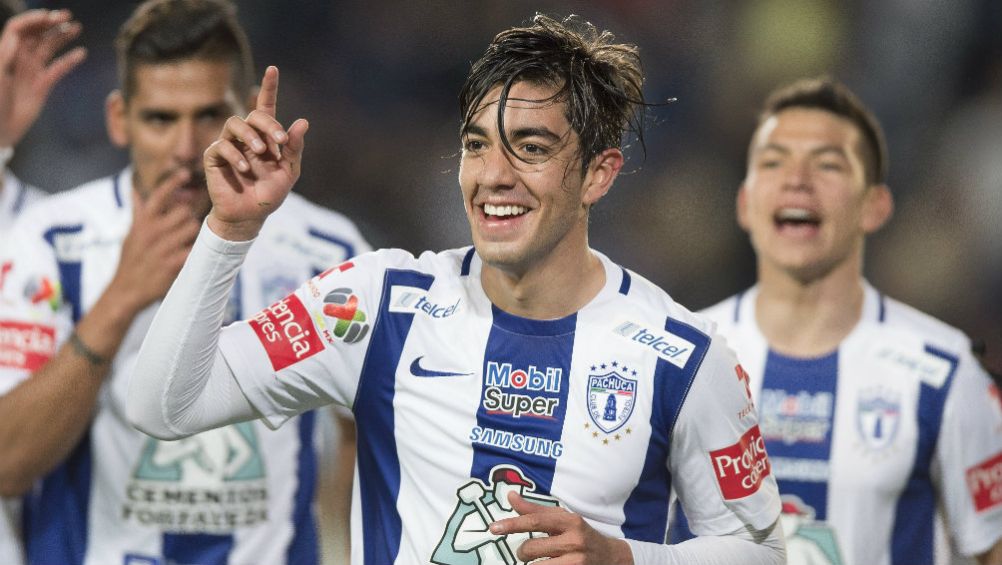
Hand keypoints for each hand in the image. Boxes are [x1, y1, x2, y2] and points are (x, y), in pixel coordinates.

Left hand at [0, 9, 85, 147]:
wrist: (0, 128)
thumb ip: (6, 56)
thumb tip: (18, 36)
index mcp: (6, 53)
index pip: (19, 29)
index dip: (33, 20)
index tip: (48, 16)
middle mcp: (19, 58)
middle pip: (36, 35)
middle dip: (51, 23)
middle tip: (67, 16)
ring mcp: (32, 71)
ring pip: (49, 48)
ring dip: (61, 37)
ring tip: (76, 28)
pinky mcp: (43, 85)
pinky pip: (58, 69)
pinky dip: (69, 61)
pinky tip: (81, 53)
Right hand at [107, 169, 200, 312]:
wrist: (127, 291)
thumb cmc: (131, 261)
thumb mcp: (131, 235)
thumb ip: (138, 213)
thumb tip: (135, 190)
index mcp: (143, 224)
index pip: (158, 196)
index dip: (172, 182)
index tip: (184, 172)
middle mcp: (153, 233)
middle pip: (184, 212)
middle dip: (190, 217)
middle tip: (188, 227)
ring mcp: (164, 248)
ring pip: (193, 228)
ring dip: (196, 233)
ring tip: (189, 242)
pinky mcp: (174, 264)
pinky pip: (195, 248)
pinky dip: (198, 250)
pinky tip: (194, 255)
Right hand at [204, 66, 307, 240]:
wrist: (250, 216)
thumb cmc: (269, 193)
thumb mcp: (289, 172)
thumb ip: (294, 148)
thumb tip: (303, 122)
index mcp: (266, 137)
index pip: (266, 107)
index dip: (269, 87)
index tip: (273, 69)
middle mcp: (247, 137)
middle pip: (254, 115)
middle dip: (269, 124)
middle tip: (280, 140)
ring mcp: (230, 145)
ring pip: (235, 124)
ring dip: (251, 136)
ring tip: (261, 152)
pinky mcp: (215, 157)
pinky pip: (222, 146)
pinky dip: (235, 155)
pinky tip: (244, 169)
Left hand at [490, 492, 633, 564]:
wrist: (610, 557)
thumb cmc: (580, 534)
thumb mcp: (562, 519)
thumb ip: (535, 510)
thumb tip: (510, 496)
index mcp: (570, 521)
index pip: (535, 520)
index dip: (512, 524)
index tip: (493, 528)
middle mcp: (574, 540)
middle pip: (532, 548)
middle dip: (522, 552)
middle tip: (526, 552)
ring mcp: (577, 561)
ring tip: (537, 562)